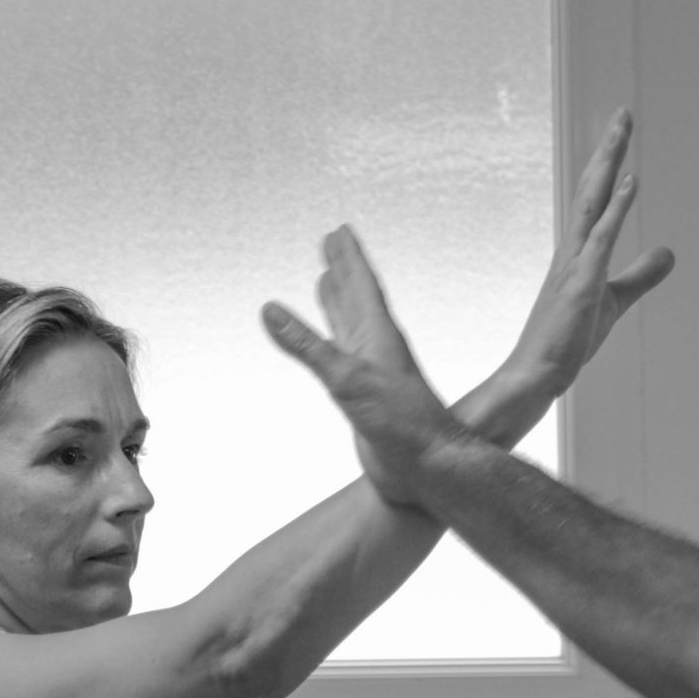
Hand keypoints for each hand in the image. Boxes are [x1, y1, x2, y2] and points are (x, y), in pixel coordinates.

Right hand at [264, 226, 462, 505]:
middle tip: (332, 244)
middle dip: (343, 271)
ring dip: (338, 303)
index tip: (340, 231)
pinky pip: (341, 360)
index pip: (362, 284)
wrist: (428, 466)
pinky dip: (330, 344)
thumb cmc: (401, 422)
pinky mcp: (364, 399)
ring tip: (326, 281)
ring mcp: (371, 373)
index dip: (350, 257)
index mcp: (379, 335)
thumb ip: (307, 345)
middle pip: (356, 298)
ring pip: (349, 327)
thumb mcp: (347, 378)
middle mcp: (377, 348)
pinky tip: (327, 345)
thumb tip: (270, 310)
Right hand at [504, 108, 674, 399]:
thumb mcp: (615, 300)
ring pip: (592, 203)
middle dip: (608, 150)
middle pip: (592, 188)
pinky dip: (616, 208)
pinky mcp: (580, 284)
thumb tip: (669, 251)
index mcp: (578, 251)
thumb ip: (640, 275)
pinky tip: (632, 181)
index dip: (609, 164)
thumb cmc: (567, 339)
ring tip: (622, 130)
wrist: (535, 376)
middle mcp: (572, 248)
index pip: (595, 198)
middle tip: (622, 114)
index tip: (620, 132)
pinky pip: (601, 238)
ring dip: (608, 165)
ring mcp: (573, 264)